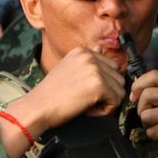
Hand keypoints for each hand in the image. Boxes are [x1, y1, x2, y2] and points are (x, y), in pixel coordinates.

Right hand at [1, 46, 124, 157]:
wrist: (37, 107)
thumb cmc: (50, 93)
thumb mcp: (68, 68)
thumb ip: (86, 60)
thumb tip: (100, 47)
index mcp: (82, 51)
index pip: (111, 67)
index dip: (101, 83)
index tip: (82, 90)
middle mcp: (89, 56)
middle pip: (118, 78)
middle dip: (106, 93)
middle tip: (84, 99)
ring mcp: (94, 69)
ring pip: (120, 90)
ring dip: (106, 102)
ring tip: (85, 104)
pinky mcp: (98, 85)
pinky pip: (116, 101)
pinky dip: (104, 110)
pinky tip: (87, 109)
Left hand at [132, 70, 157, 157]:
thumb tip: (135, 84)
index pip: (155, 75)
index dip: (139, 84)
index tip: (134, 96)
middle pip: (147, 94)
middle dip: (141, 109)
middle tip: (149, 119)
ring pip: (147, 114)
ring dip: (148, 125)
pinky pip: (152, 130)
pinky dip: (154, 136)